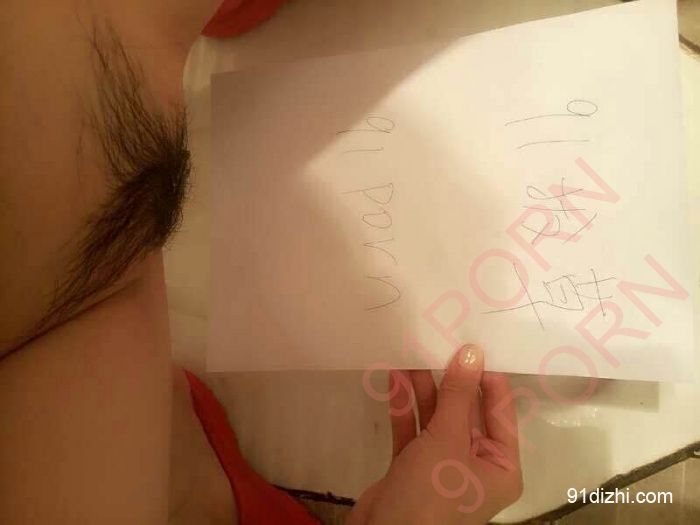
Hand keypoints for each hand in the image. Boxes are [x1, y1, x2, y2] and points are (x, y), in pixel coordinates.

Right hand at [347, 345, 522, 524]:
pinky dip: (405, 407)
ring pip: (436, 418)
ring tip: (412, 354)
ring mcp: (442, 466)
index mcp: (501, 467)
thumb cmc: (430, 493)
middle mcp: (476, 465)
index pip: (500, 411)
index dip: (487, 378)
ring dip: (424, 389)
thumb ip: (458, 394)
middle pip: (465, 412)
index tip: (473, 344)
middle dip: (449, 380)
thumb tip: (472, 352)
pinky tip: (396, 378)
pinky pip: (413, 430)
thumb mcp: (447, 439)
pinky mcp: (413, 467)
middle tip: (439, 342)